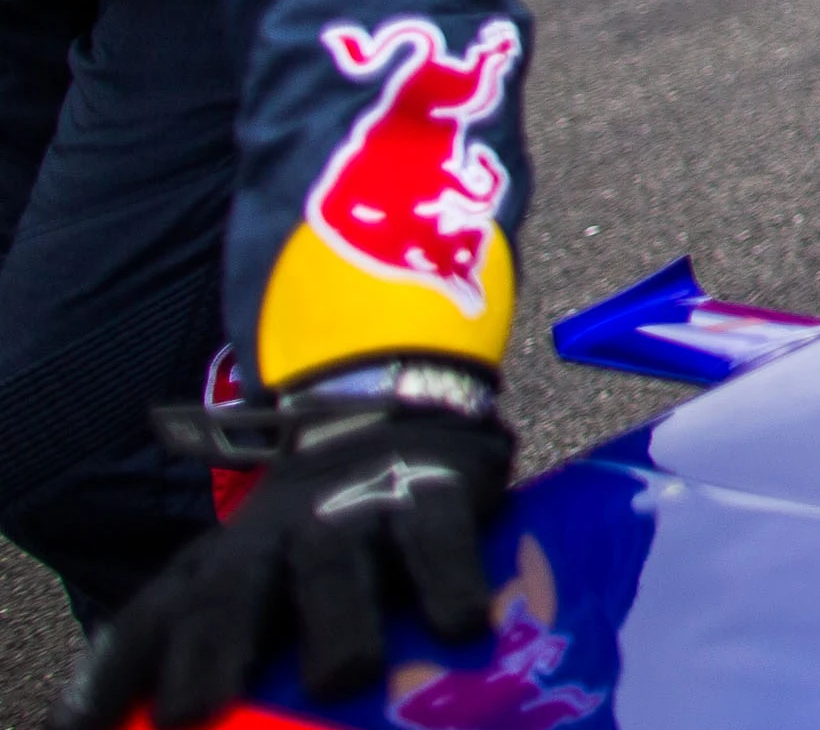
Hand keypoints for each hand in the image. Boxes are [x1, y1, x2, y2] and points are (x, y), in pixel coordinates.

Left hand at [57, 366, 512, 729]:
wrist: (398, 402)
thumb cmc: (327, 524)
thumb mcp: (262, 565)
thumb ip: (229, 627)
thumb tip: (178, 710)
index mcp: (225, 554)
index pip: (158, 615)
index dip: (115, 672)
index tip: (80, 728)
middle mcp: (277, 532)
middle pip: (229, 593)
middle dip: (208, 653)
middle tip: (190, 712)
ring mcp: (354, 509)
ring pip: (330, 567)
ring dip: (334, 625)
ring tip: (339, 679)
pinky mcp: (431, 493)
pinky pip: (436, 540)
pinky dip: (446, 582)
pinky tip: (458, 627)